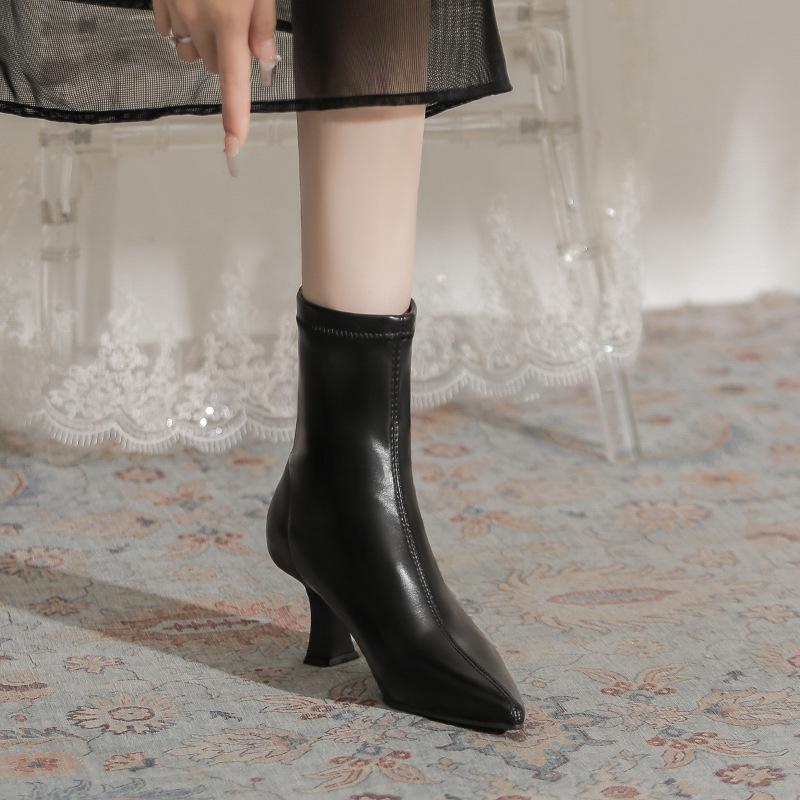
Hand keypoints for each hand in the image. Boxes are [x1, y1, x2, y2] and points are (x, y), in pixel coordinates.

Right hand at [152, 0, 280, 176]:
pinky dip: (183, 26)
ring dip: (205, 44)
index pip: (233, 84)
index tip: (233, 147)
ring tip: (214, 11)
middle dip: (227, 57)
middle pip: (214, 66)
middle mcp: (197, 22)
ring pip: (192, 50)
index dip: (235, 119)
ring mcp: (173, 10)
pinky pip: (170, 28)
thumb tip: (262, 61)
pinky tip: (191, 2)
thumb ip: (263, 22)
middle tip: (237, 25)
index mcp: (228, 22)